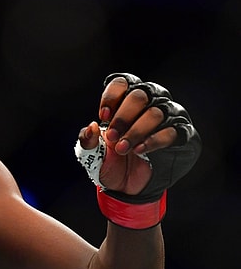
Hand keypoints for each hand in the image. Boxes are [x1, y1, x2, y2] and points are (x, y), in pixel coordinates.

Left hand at [77, 73, 200, 199]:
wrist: (126, 186)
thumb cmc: (109, 161)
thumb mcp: (90, 153)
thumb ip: (87, 139)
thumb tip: (92, 126)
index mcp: (125, 101)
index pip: (123, 82)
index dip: (112, 96)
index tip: (103, 117)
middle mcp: (149, 103)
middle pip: (139, 95)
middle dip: (122, 118)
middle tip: (111, 137)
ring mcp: (168, 117)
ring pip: (155, 112)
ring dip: (136, 131)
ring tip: (122, 149)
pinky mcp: (181, 134)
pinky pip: (172, 131)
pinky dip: (154, 140)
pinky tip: (140, 150)